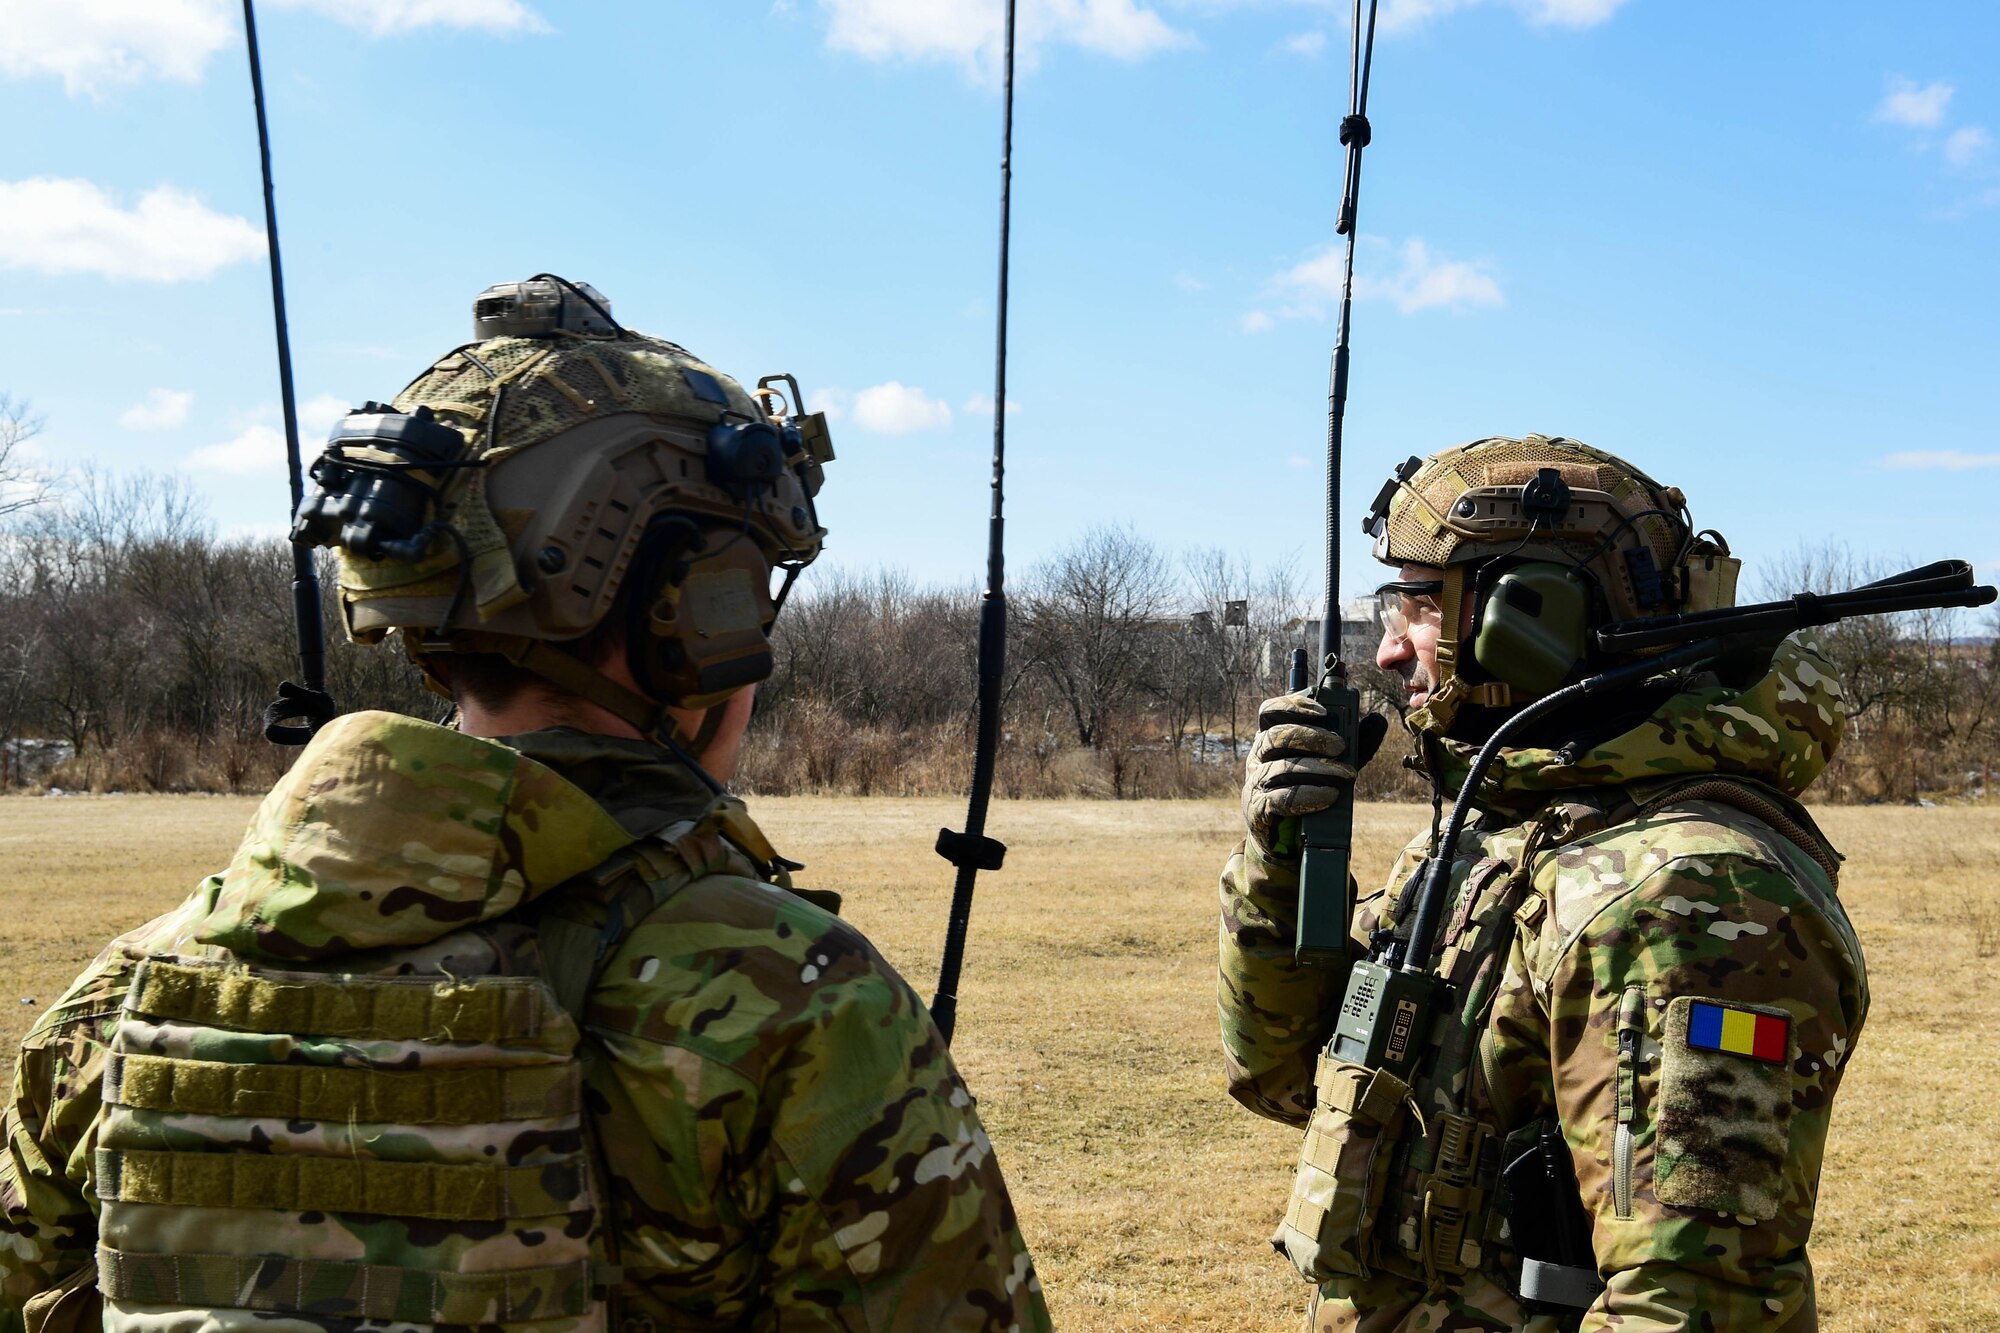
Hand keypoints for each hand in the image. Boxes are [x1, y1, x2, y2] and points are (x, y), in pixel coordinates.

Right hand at [1241, 693, 1388, 855]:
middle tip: (1340, 745)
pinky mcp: (1258, 811)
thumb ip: (1354, 743)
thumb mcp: (1333, 763)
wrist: (1287, 839)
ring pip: (1280, 768)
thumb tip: (1377, 720)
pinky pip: (1278, 799)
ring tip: (1346, 775)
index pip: (1270, 712)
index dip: (1293, 706)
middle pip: (1275, 736)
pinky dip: (1307, 795)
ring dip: (1317, 769)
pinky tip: (1329, 796)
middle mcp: (1258, 758)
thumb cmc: (1309, 792)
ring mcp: (1255, 784)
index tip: (1323, 712)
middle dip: (1311, 737)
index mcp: (1272, 739)